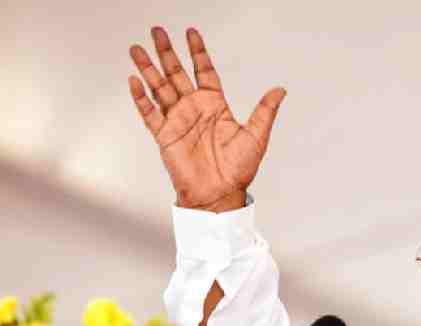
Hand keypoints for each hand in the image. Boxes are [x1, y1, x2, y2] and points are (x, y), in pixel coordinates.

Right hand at [128, 27, 285, 211]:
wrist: (219, 194)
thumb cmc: (238, 170)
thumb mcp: (257, 136)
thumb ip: (265, 111)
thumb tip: (280, 90)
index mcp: (215, 106)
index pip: (205, 72)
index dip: (198, 52)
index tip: (191, 33)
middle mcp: (195, 110)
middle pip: (177, 74)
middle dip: (167, 52)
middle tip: (157, 31)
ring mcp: (178, 121)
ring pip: (159, 88)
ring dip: (148, 69)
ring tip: (137, 49)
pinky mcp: (165, 136)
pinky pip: (150, 113)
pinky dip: (141, 98)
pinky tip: (134, 81)